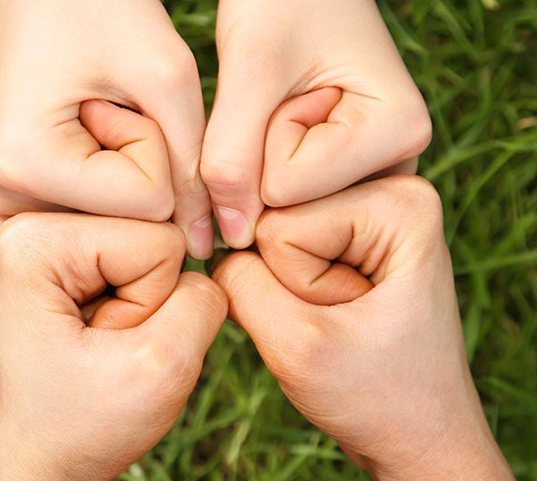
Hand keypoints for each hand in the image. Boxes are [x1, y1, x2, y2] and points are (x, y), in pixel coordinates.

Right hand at [0, 0, 213, 258]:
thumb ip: (196, 167)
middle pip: (122, 219)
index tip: (122, 94)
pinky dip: (103, 171)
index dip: (158, 145)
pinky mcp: (9, 194)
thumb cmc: (106, 6)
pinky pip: (87, 208)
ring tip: (91, 107)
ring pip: (108, 217)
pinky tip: (80, 125)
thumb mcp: (166, 78)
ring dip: (122, 166)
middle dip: (140, 163)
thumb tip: (204, 249)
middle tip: (106, 99)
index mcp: (21, 165)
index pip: (144, 205)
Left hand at [0, 214, 227, 480]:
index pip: (158, 240)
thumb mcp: (160, 369)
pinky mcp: (61, 246)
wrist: (37, 459)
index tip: (101, 343)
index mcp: (32, 237)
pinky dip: (131, 296)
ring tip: (96, 336)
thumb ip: (204, 298)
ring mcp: (44, 229)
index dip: (151, 304)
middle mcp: (27, 216)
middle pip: (152, 229)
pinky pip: (136, 253)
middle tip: (99, 342)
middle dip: (145, 295)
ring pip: (149, 240)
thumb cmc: (79, 426)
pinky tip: (96, 326)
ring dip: (140, 297)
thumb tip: (204, 245)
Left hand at [202, 0, 431, 247]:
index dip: (260, 136)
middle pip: (288, 204)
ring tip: (280, 97)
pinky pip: (280, 194)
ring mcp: (374, 171)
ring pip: (280, 203)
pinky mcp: (345, 172)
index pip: (287, 188)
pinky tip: (279, 114)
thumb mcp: (249, 70)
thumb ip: (231, 155)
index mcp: (401, 131)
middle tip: (278, 89)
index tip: (284, 82)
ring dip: (258, 153)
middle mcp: (400, 162)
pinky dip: (261, 157)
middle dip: (259, 151)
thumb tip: (230, 239)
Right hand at [212, 176, 512, 479]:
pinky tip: (327, 309)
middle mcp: (387, 185)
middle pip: (270, 218)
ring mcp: (364, 203)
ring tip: (338, 317)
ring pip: (264, 232)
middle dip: (286, 280)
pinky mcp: (343, 227)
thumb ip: (239, 283)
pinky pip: (271, 245)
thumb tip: (207, 238)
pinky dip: (282, 286)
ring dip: (283, 286)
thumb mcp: (296, 347)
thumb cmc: (378, 399)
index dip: (296, 286)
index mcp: (400, 201)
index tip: (347, 318)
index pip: (279, 226)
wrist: (416, 437)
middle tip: (341, 320)